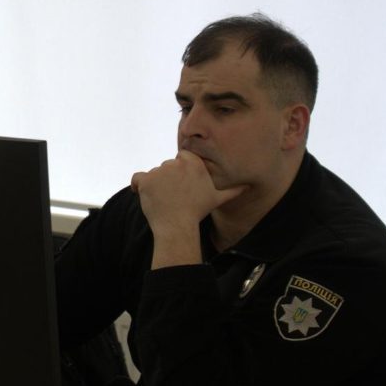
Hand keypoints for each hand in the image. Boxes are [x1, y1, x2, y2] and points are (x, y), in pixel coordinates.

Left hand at [131, 150, 246, 267]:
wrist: (178, 226)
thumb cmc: (198, 212)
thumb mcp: (218, 199)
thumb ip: (233, 190)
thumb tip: (248, 186)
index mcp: (194, 164)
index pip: (182, 158)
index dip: (181, 172)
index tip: (183, 186)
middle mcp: (176, 164)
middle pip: (167, 167)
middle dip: (168, 180)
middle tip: (175, 197)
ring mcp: (159, 171)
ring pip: (154, 174)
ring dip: (155, 185)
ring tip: (164, 201)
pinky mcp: (146, 180)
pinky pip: (137, 179)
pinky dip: (138, 186)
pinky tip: (145, 195)